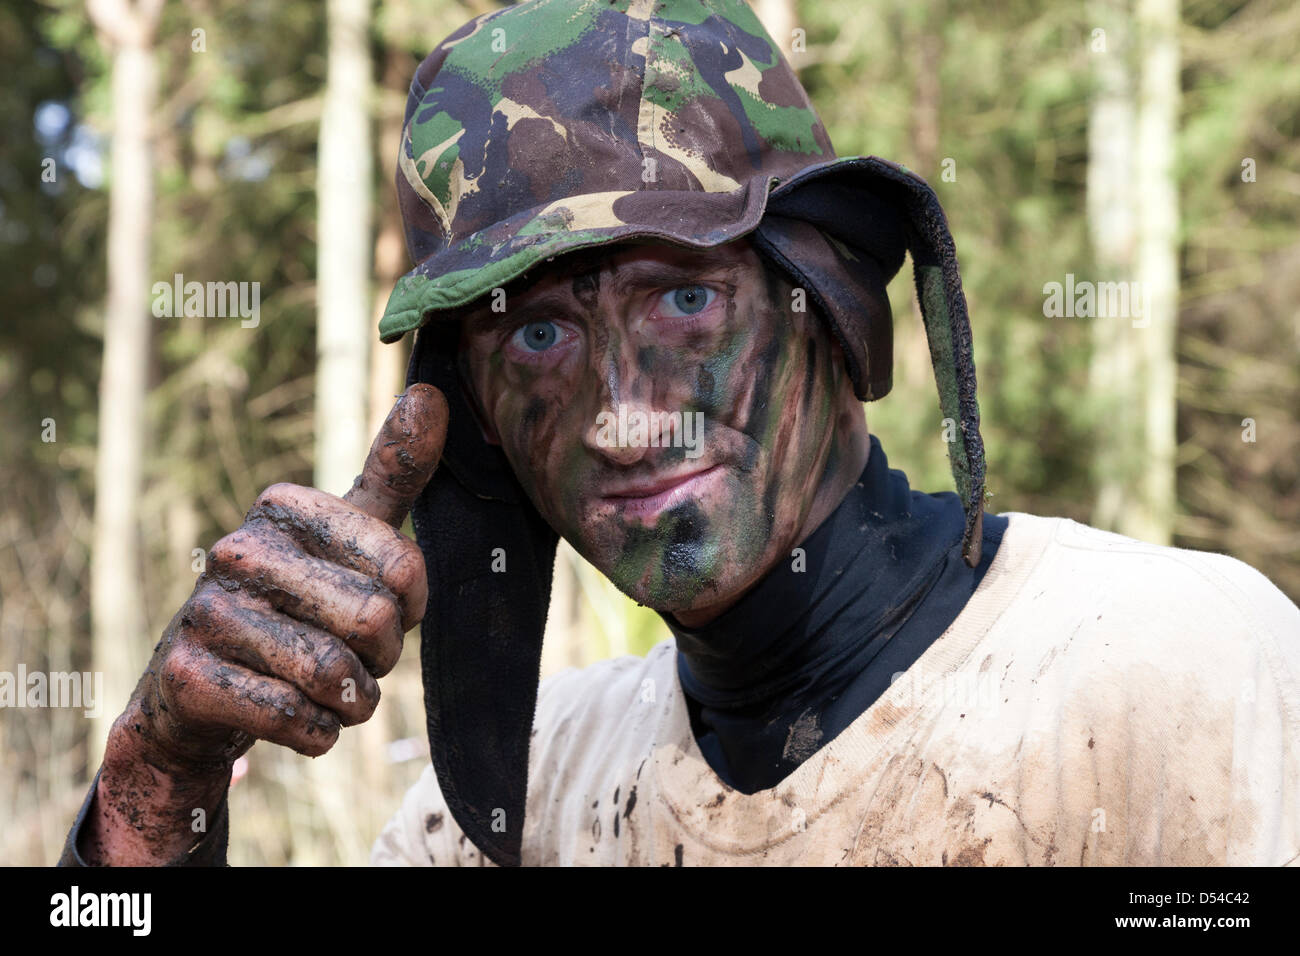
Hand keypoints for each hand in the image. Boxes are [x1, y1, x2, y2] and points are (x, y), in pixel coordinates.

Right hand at [82, 384, 447, 863]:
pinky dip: (318, 734)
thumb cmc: (297, 605)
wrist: (201, 691)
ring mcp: (205, 611)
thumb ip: (393, 472)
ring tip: (329, 690)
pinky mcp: (187, 677)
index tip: (379, 606)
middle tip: (351, 655)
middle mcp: (237, 548)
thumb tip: (431, 394)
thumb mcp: (348, 537)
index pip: (403, 567)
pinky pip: (298, 721)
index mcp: (283, 506)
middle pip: (374, 622)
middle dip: (381, 658)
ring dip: (352, 701)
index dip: (409, 608)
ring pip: (336, 677)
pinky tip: (299, 719)